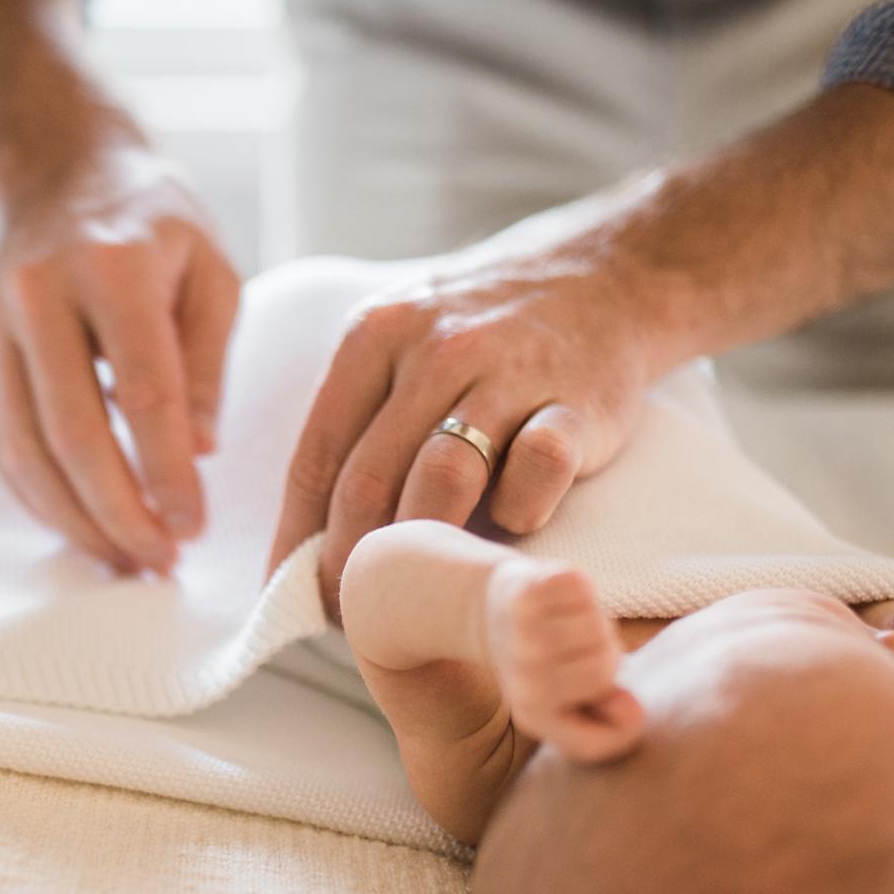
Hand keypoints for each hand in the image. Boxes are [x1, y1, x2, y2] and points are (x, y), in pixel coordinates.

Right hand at [0, 148, 239, 574]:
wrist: (61, 168)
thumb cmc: (155, 222)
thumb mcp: (210, 270)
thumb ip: (207, 361)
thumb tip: (199, 452)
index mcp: (112, 267)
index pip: (143, 392)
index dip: (168, 470)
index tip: (194, 524)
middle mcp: (41, 297)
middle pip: (72, 434)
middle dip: (118, 513)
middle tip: (160, 563)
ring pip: (25, 450)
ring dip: (74, 520)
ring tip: (124, 561)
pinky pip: (1, 444)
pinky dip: (38, 498)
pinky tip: (81, 528)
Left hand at [267, 246, 653, 619]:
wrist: (602, 279)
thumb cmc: (481, 337)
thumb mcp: (402, 344)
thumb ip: (357, 424)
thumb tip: (304, 542)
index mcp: (375, 335)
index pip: (315, 456)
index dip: (298, 538)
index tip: (291, 592)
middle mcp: (435, 349)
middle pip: (369, 479)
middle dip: (351, 563)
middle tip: (352, 614)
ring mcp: (509, 372)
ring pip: (443, 478)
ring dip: (424, 549)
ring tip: (419, 592)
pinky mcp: (578, 402)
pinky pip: (538, 471)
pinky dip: (520, 510)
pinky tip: (514, 522)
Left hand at [485, 557, 643, 764]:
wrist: (495, 614)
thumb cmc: (550, 668)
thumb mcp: (574, 715)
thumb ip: (612, 731)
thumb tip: (633, 708)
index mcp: (533, 713)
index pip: (613, 726)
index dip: (621, 710)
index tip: (596, 695)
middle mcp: (524, 676)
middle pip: (606, 665)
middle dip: (604, 656)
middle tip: (578, 650)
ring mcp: (523, 632)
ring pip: (598, 626)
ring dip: (592, 621)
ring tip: (569, 625)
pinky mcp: (528, 591)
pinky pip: (584, 588)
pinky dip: (581, 591)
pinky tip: (559, 601)